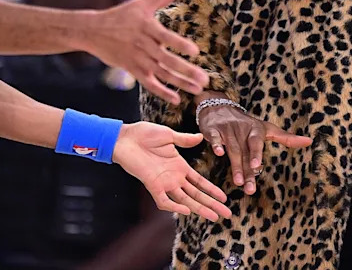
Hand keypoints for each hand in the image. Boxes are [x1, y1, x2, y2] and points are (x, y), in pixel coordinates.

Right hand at [84, 0, 206, 103]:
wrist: (93, 31)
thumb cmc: (121, 15)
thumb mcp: (141, 4)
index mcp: (147, 27)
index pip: (166, 37)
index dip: (180, 45)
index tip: (196, 52)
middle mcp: (143, 45)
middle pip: (167, 60)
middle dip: (187, 70)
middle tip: (205, 79)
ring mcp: (137, 59)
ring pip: (161, 74)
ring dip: (180, 83)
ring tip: (197, 89)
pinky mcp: (132, 69)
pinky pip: (149, 83)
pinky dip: (162, 92)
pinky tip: (177, 99)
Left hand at [113, 122, 232, 221]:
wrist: (125, 137)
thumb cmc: (144, 134)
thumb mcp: (168, 135)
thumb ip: (184, 139)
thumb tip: (200, 136)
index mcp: (179, 166)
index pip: (199, 182)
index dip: (211, 190)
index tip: (224, 197)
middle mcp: (173, 178)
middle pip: (196, 195)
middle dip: (212, 204)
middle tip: (226, 214)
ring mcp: (163, 183)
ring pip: (185, 200)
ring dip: (200, 208)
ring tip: (214, 217)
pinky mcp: (152, 185)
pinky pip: (164, 201)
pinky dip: (174, 207)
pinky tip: (187, 211)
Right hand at [198, 100, 312, 194]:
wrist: (220, 107)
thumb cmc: (247, 124)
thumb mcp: (267, 129)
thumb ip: (286, 137)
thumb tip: (310, 141)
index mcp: (255, 129)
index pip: (257, 143)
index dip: (257, 155)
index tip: (258, 167)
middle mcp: (242, 129)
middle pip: (245, 151)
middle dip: (247, 169)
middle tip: (249, 188)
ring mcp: (227, 129)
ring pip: (232, 149)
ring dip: (234, 165)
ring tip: (238, 183)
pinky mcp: (213, 129)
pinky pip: (214, 137)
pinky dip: (216, 144)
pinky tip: (218, 153)